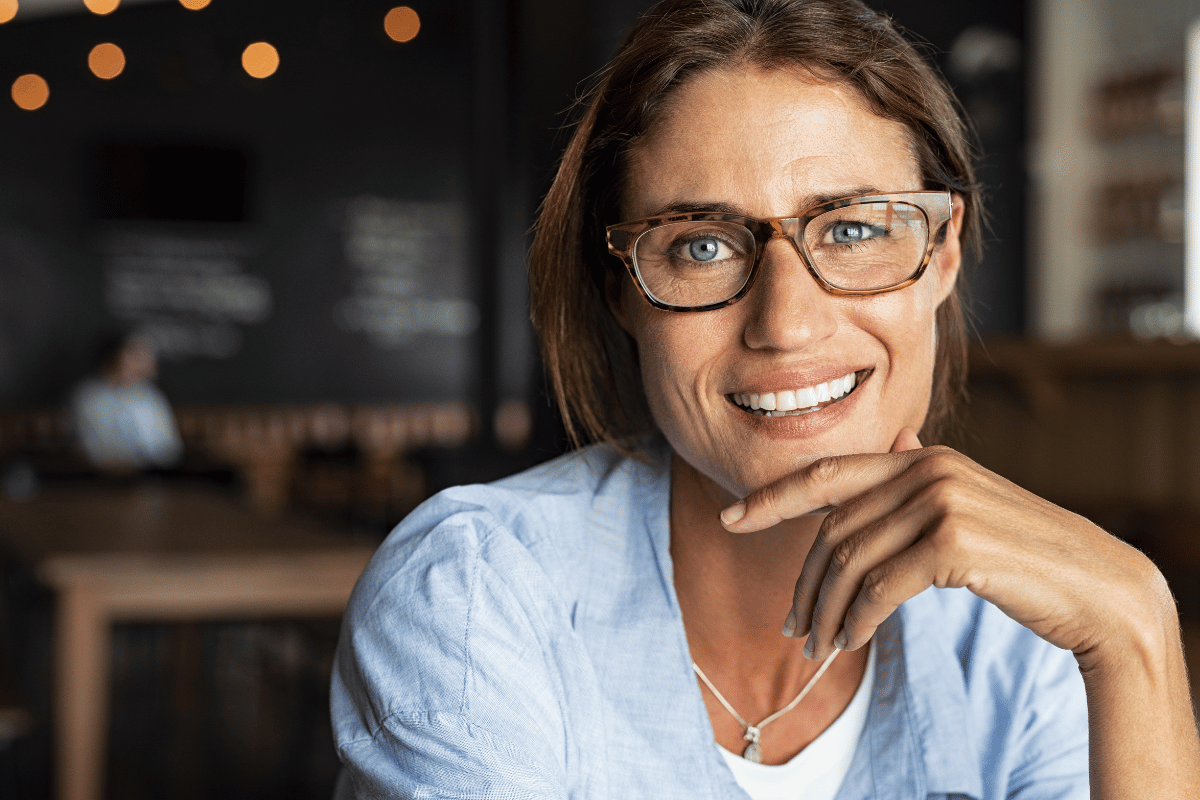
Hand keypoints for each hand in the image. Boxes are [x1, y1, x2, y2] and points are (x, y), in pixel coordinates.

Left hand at [719, 428, 1163, 662]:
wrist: (1095, 585)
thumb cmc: (1024, 551)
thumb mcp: (968, 501)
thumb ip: (923, 474)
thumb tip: (896, 436)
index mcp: (922, 456)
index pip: (828, 473)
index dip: (772, 496)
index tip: (730, 518)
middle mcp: (926, 467)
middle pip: (833, 530)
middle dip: (805, 584)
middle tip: (794, 629)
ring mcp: (940, 501)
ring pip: (849, 563)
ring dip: (826, 613)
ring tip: (818, 647)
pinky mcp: (952, 542)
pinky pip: (878, 588)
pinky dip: (856, 620)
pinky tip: (850, 641)